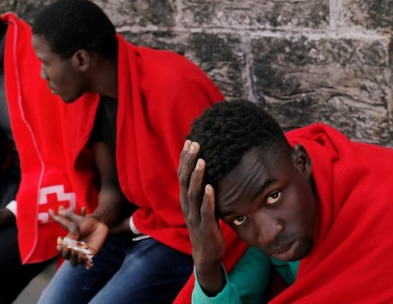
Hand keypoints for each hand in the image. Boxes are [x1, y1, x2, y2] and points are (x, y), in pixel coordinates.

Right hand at [50, 207, 107, 266]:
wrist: (98, 223)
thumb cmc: (84, 223)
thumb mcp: (76, 226)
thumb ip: (71, 232)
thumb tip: (69, 241)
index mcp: (68, 244)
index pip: (61, 251)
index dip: (60, 250)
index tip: (60, 246)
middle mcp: (74, 250)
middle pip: (66, 257)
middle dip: (66, 254)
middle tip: (69, 247)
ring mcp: (82, 254)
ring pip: (74, 263)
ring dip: (73, 258)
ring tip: (76, 251)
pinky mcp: (90, 255)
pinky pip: (85, 262)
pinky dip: (83, 260)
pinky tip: (83, 255)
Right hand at [178, 140, 225, 294]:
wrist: (206, 252)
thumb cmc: (205, 224)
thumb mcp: (201, 204)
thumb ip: (201, 188)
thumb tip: (207, 167)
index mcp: (186, 198)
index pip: (182, 174)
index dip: (185, 158)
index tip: (190, 140)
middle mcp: (187, 205)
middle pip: (185, 180)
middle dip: (189, 161)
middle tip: (195, 144)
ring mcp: (195, 215)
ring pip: (193, 194)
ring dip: (197, 177)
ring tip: (202, 162)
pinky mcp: (205, 226)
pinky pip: (206, 211)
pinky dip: (207, 199)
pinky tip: (210, 188)